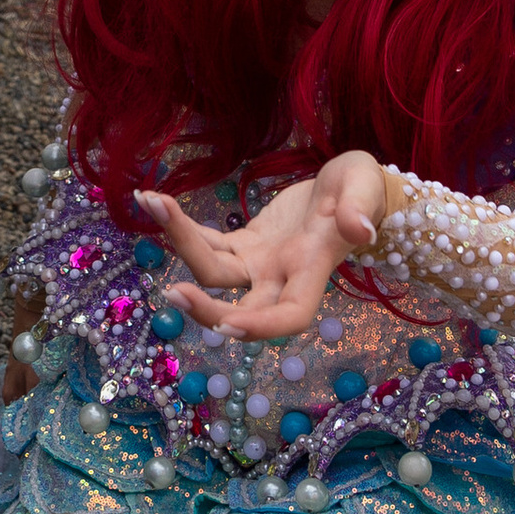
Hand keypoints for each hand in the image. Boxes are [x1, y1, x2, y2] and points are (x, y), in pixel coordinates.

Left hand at [134, 154, 388, 339]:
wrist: (350, 188)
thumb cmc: (364, 187)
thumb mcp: (365, 186)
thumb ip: (360, 207)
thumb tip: (360, 228)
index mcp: (312, 270)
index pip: (289, 317)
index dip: (259, 328)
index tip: (227, 324)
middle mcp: (281, 278)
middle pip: (237, 309)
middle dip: (203, 308)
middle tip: (169, 292)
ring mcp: (259, 265)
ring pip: (213, 271)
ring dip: (179, 242)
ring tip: (149, 200)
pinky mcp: (245, 245)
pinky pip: (209, 244)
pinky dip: (182, 227)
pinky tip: (154, 200)